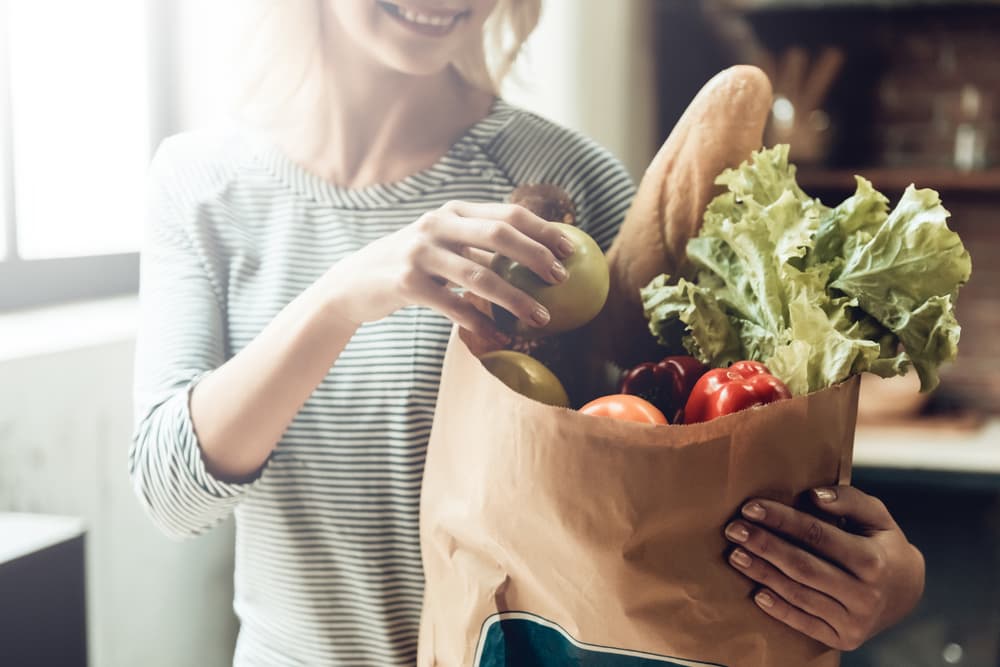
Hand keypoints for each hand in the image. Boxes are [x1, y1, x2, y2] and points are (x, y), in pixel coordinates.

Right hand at [323, 200, 573, 341]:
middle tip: (562, 280)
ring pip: (479, 275)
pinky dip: (479, 323)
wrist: (353, 283)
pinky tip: (499, 336)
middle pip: (498, 235)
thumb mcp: (443, 244)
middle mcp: (436, 225)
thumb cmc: (413, 265)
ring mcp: (419, 253)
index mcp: (453, 211)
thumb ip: (479, 245)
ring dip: (515, 299)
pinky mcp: (405, 284)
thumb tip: (538, 256)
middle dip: (536, 256)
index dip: (544, 230)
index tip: (572, 250)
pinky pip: (453, 306)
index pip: (508, 214)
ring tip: (541, 319)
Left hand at [723, 485, 924, 650]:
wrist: (907, 593)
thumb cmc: (883, 545)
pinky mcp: (844, 640)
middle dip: (764, 546)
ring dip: (762, 574)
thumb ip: (848, 500)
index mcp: (873, 560)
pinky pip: (804, 624)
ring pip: (798, 594)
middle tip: (733, 530)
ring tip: (735, 555)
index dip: (781, 520)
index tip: (751, 507)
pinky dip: (778, 609)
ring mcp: (854, 621)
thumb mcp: (877, 516)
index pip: (817, 535)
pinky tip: (756, 592)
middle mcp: (865, 594)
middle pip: (802, 566)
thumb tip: (814, 495)